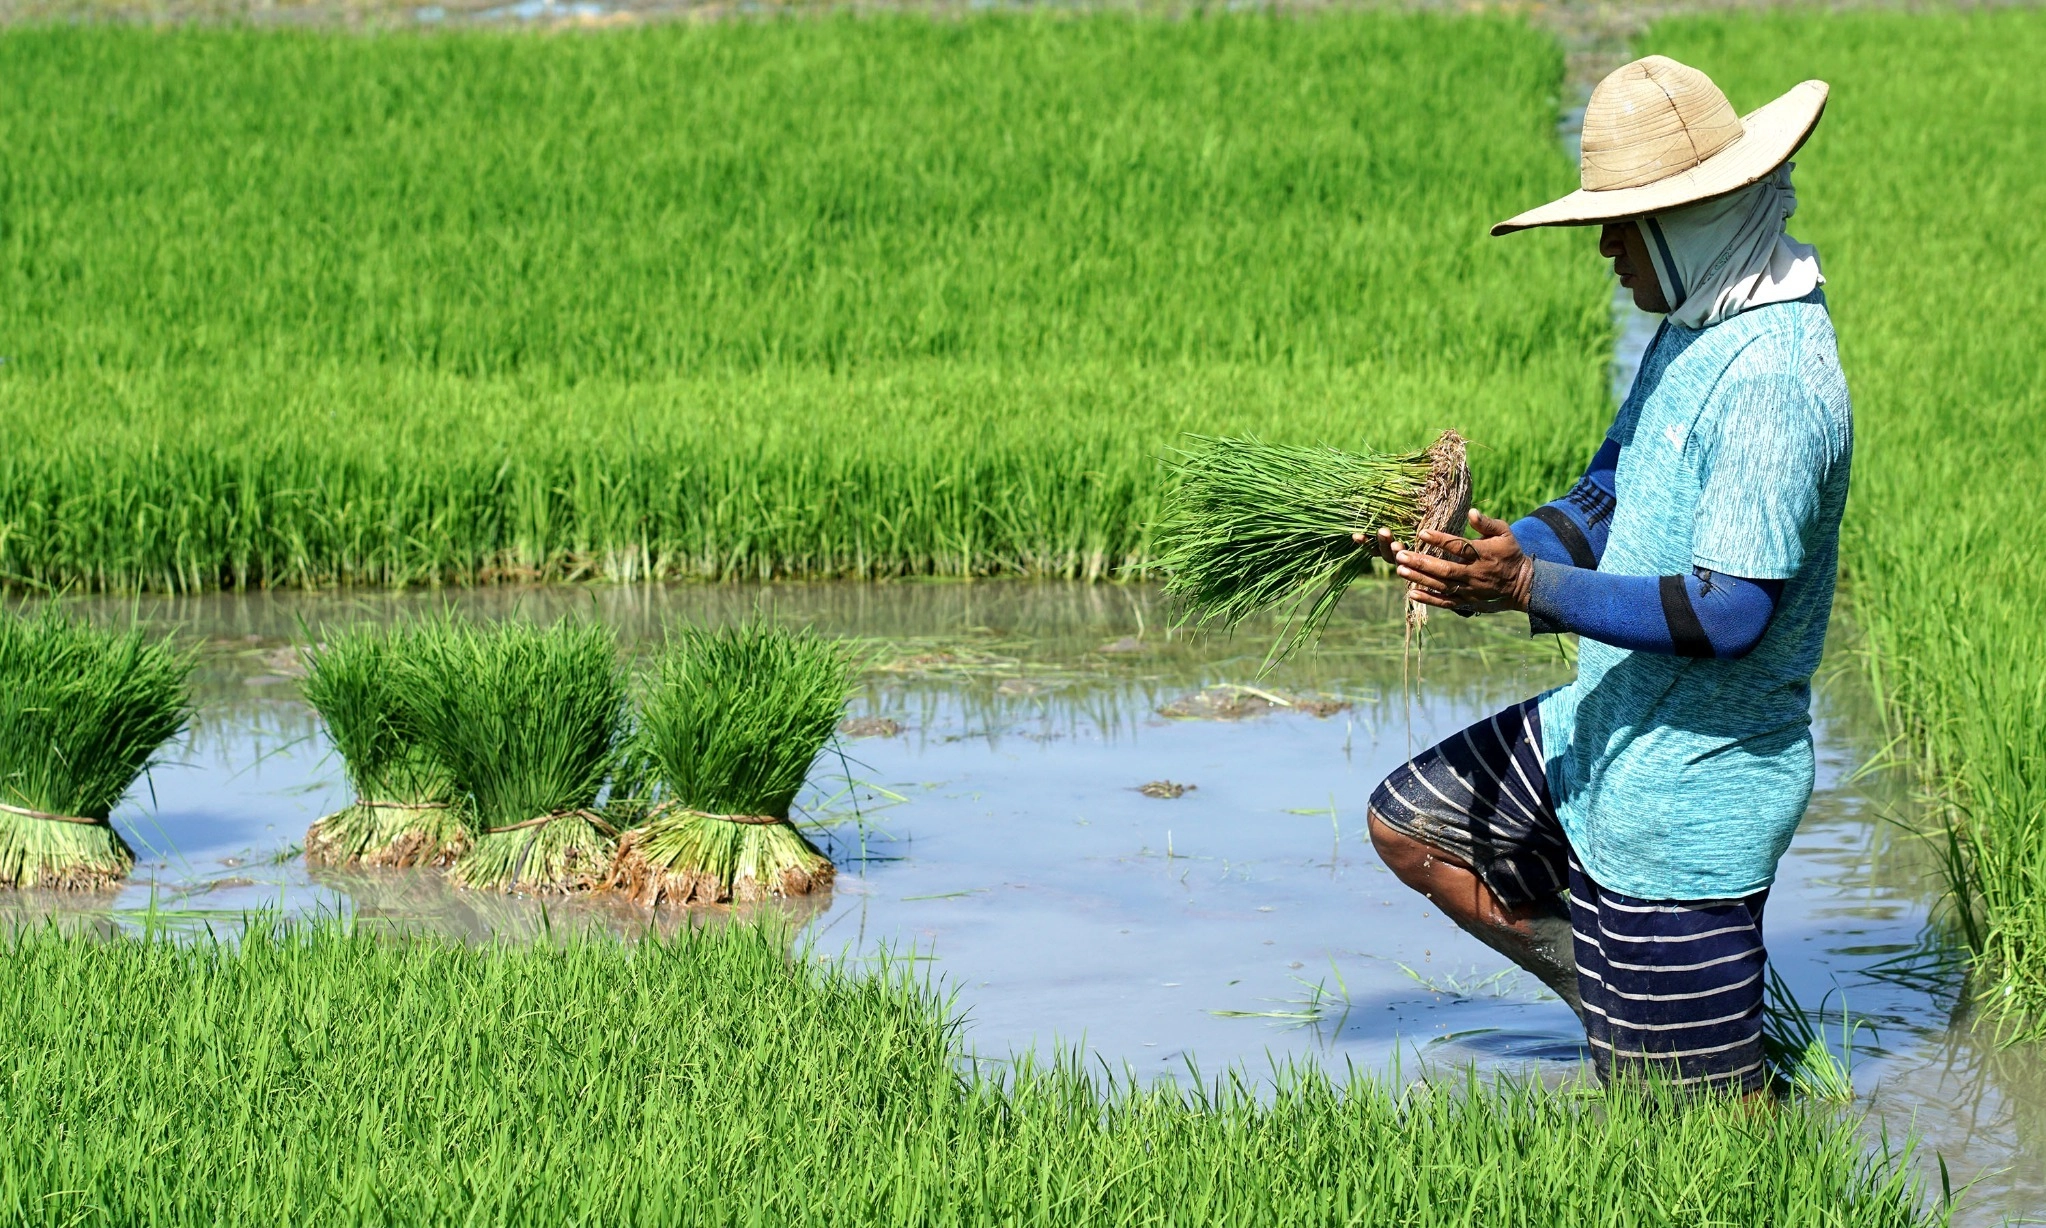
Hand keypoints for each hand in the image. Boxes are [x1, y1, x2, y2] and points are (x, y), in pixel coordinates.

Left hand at [1373, 510, 1532, 613]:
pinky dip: (1428, 599)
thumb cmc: (1510, 554)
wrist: (1521, 585)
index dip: (1441, 540)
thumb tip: (1471, 512)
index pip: (1459, 546)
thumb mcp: (1505, 534)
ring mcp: (1470, 590)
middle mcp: (1475, 574)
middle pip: (1445, 569)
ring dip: (1420, 578)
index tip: (1422, 533)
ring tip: (1400, 570)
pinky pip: (1445, 602)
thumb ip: (1487, 523)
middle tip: (1401, 555)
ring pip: (1442, 585)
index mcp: (1484, 555)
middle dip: (1422, 563)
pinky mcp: (1467, 602)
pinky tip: (1411, 592)